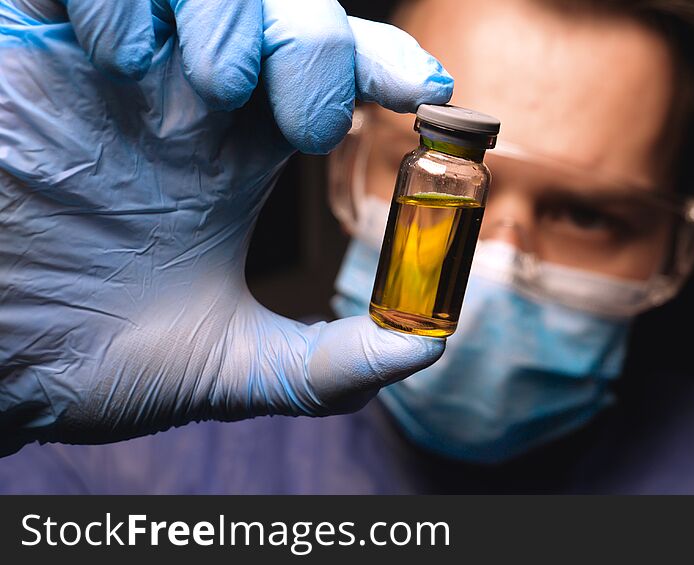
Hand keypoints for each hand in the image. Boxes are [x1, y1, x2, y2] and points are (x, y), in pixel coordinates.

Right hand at [0, 0, 451, 454]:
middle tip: (307, 122)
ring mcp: (114, 64)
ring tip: (216, 87)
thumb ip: (326, 363)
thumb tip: (423, 349)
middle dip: (318, 44)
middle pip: (283, 8)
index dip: (381, 65)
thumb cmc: (84, 356)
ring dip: (230, 15)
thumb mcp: (224, 363)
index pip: (328, 74)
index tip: (426, 93)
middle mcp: (185, 95)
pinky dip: (121, 0)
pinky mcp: (36, 44)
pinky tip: (125, 65)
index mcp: (236, 151)